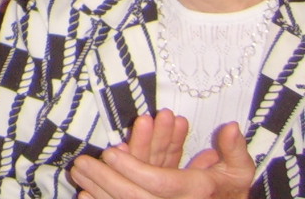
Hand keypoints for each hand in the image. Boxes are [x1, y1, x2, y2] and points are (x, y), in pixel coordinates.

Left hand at [68, 116, 252, 198]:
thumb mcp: (239, 173)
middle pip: (135, 197)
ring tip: (78, 174)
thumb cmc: (231, 194)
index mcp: (196, 191)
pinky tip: (86, 195)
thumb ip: (235, 151)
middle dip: (105, 180)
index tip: (111, 152)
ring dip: (99, 189)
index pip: (160, 181)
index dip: (134, 167)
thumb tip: (231, 126)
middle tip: (79, 164)